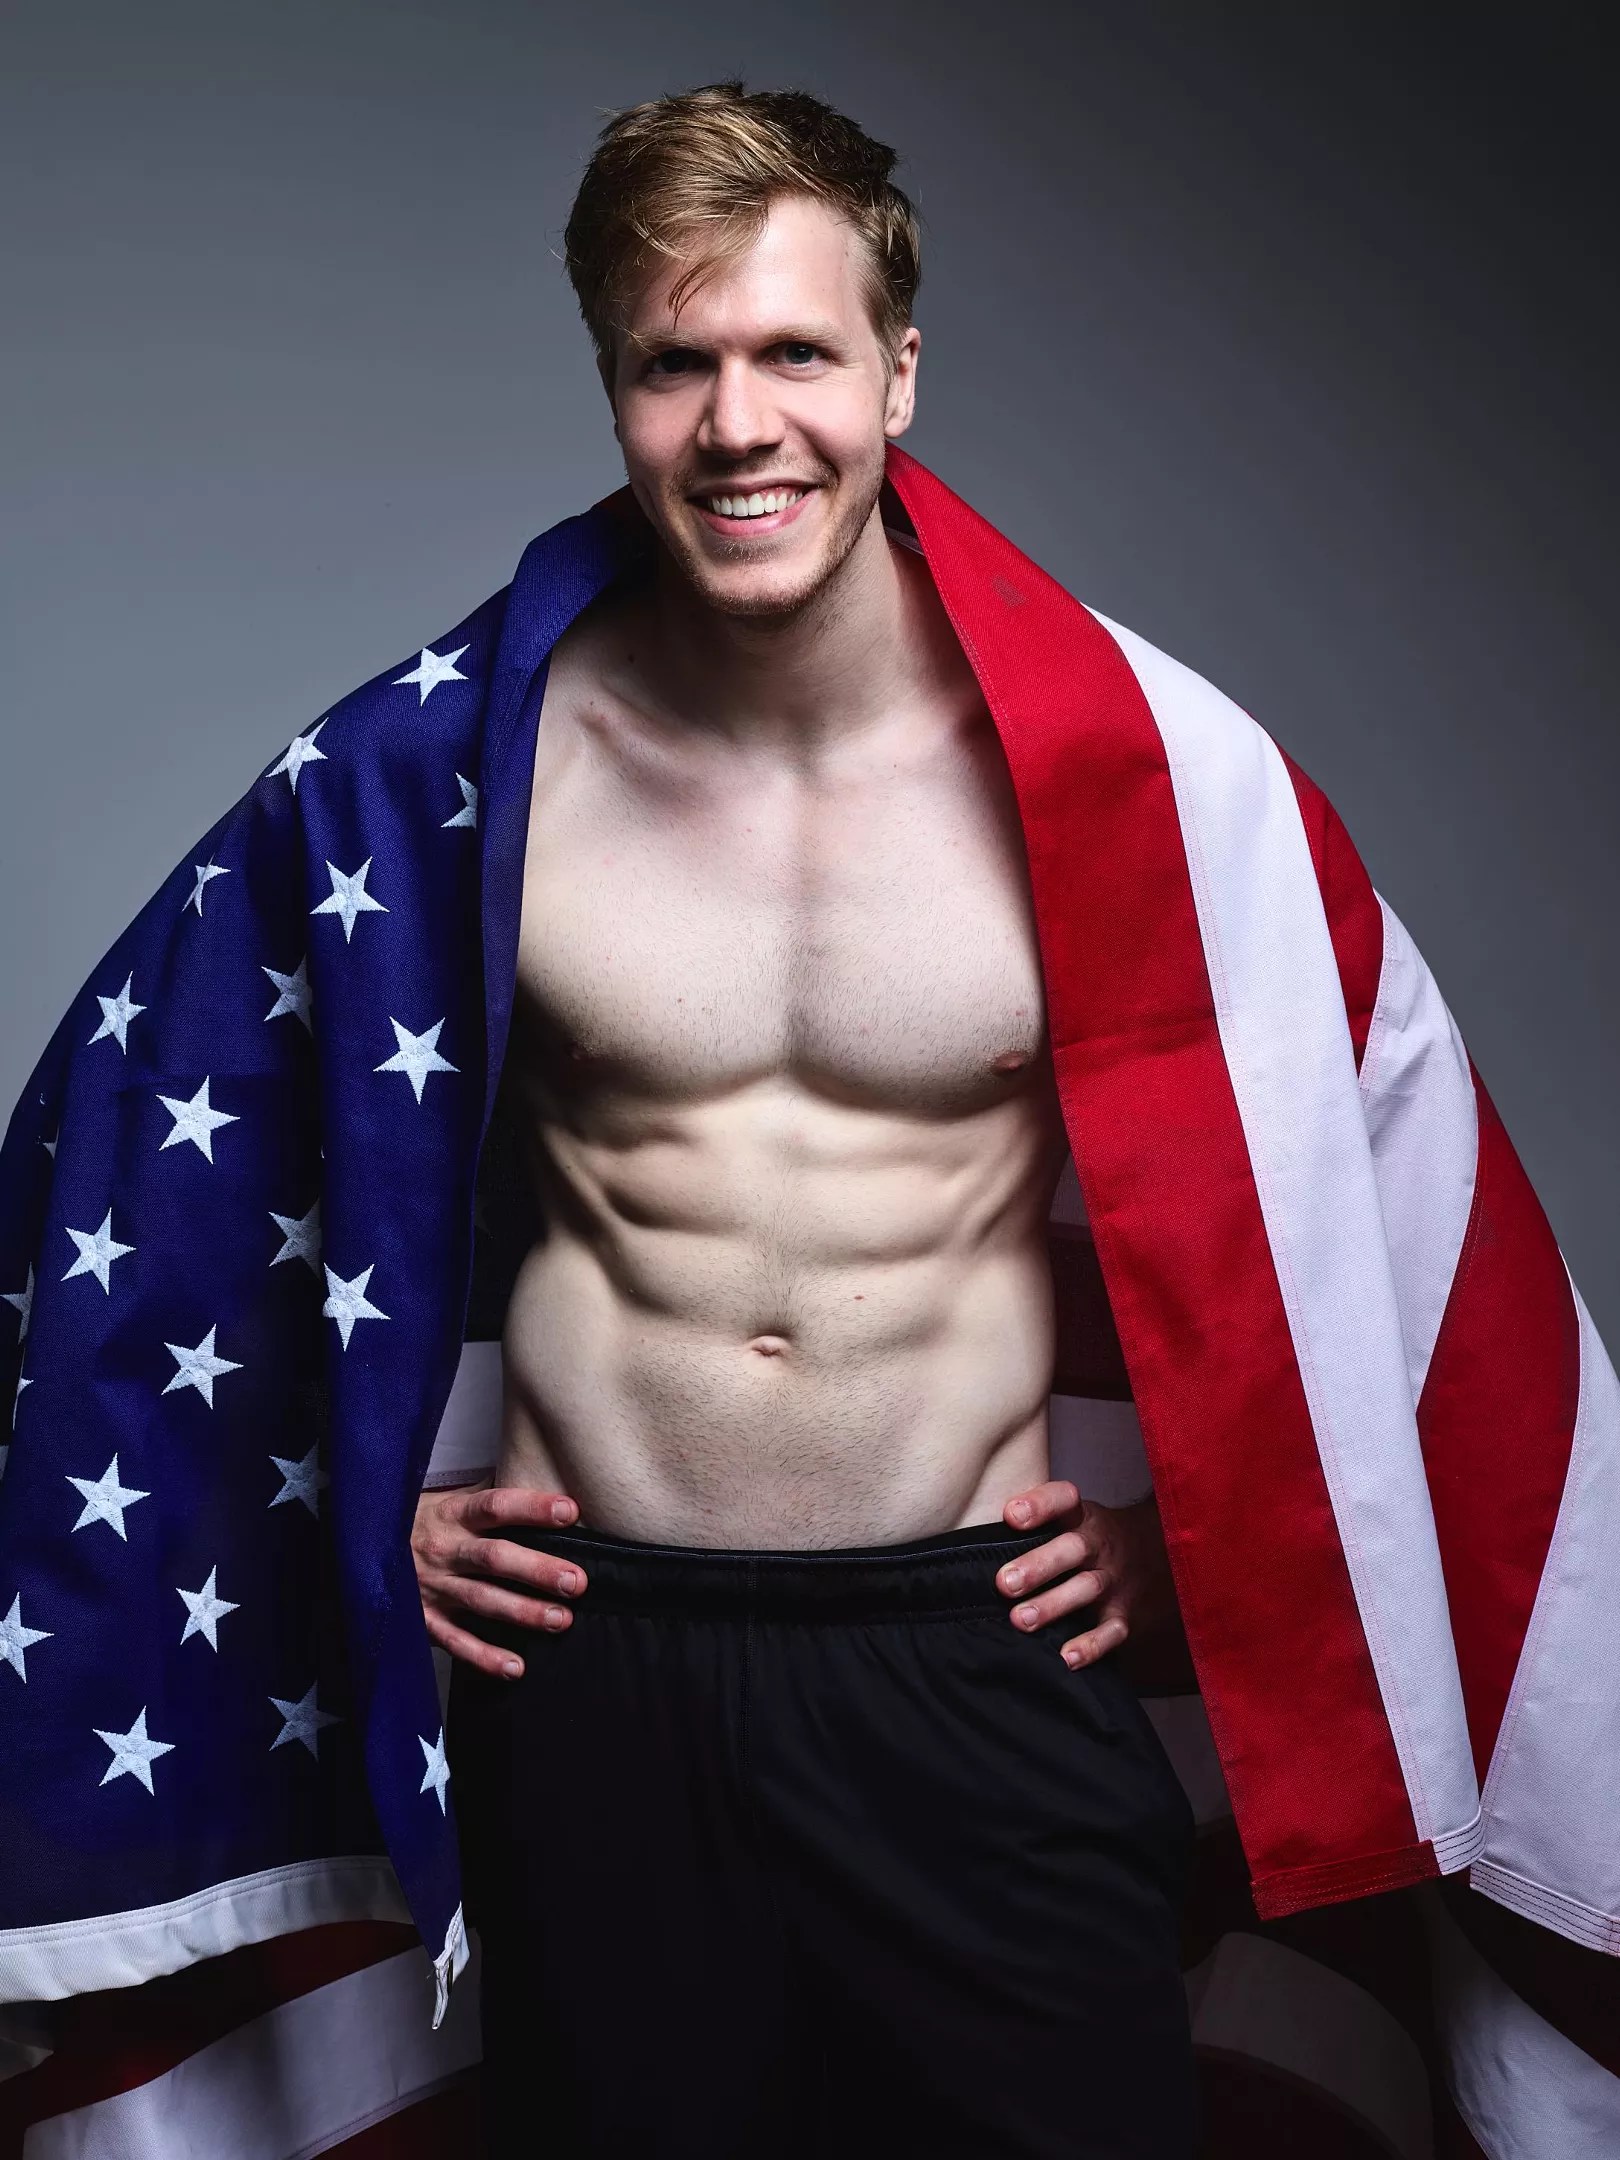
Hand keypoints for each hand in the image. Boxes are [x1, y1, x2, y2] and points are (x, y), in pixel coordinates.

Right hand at [412, 1481, 588, 1679]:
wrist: (358, 1546)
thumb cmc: (416, 1521)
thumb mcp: (446, 1499)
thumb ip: (488, 1498)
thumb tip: (541, 1482)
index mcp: (452, 1514)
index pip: (495, 1507)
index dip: (531, 1508)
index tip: (569, 1511)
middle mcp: (445, 1550)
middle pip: (495, 1558)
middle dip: (537, 1570)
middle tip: (575, 1581)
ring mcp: (432, 1587)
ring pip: (482, 1600)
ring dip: (522, 1612)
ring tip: (561, 1620)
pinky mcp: (422, 1619)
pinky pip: (455, 1641)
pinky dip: (483, 1656)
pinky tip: (514, 1667)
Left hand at [996, 1479, 1193, 1687]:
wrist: (1163, 1549)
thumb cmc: (1094, 1537)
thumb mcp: (1075, 1517)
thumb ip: (1037, 1522)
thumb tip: (979, 1537)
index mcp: (1083, 1517)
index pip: (1064, 1501)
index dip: (1040, 1505)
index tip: (1011, 1515)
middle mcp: (1100, 1546)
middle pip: (1072, 1550)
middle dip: (1038, 1566)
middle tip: (1003, 1583)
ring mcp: (1115, 1581)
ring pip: (1086, 1590)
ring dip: (1053, 1605)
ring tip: (1020, 1620)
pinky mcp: (1126, 1615)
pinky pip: (1112, 1632)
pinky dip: (1091, 1646)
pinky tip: (1066, 1657)